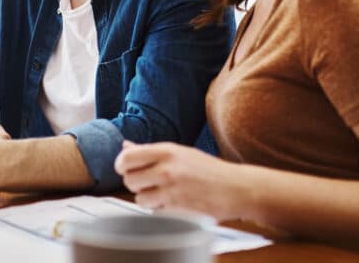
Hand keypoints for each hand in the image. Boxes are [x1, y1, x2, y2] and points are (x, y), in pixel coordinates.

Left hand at [114, 141, 246, 220]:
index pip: (126, 158)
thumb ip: (151, 151)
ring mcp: (172, 192)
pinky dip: (161, 210)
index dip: (122, 165)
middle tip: (149, 182)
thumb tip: (125, 146)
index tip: (126, 168)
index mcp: (167, 151)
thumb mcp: (180, 153)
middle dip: (136, 183)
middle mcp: (167, 170)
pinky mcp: (177, 211)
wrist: (236, 189)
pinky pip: (155, 212)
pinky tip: (175, 203)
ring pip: (140, 199)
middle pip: (129, 180)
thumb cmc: (208, 170)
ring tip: (165, 193)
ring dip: (148, 198)